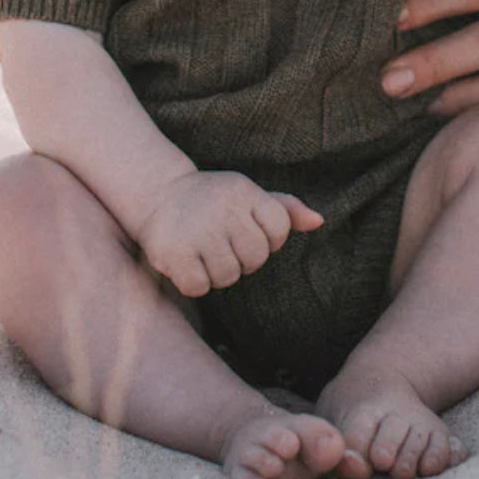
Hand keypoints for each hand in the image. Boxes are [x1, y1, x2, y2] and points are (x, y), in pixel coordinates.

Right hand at [135, 170, 322, 297]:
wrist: (159, 193)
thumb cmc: (214, 200)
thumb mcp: (248, 196)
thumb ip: (284, 209)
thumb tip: (319, 221)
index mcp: (245, 192)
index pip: (279, 229)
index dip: (268, 239)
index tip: (246, 232)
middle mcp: (223, 209)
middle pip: (256, 258)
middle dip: (243, 259)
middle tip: (223, 245)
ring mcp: (198, 230)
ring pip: (229, 276)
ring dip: (218, 273)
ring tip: (205, 253)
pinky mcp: (173, 251)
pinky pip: (200, 287)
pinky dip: (195, 283)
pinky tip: (188, 263)